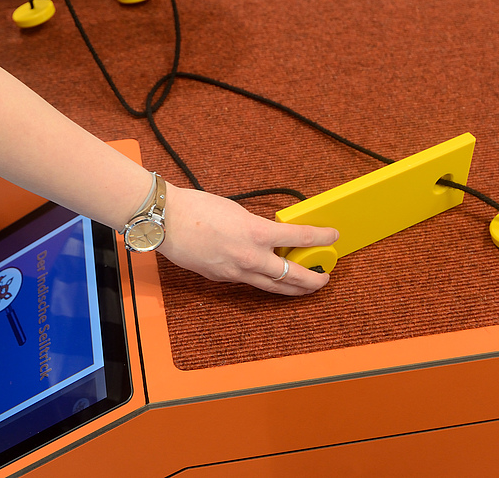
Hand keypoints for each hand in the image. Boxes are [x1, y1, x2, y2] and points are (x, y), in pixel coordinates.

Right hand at [158, 184, 338, 295]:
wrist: (166, 221)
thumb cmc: (197, 208)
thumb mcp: (237, 211)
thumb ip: (256, 227)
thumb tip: (269, 236)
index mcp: (257, 233)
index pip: (300, 238)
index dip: (321, 238)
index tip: (333, 236)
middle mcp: (250, 258)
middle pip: (292, 276)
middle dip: (312, 280)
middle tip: (325, 278)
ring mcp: (235, 272)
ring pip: (272, 287)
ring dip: (291, 290)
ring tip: (304, 289)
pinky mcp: (220, 279)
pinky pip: (248, 283)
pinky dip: (261, 282)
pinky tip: (267, 280)